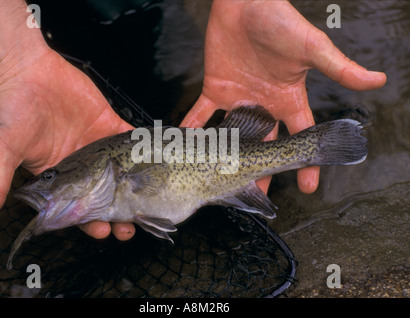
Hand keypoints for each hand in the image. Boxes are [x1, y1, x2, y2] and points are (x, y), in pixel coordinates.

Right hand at [0, 48, 135, 240]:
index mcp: (58, 178)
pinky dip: (145, 151)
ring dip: (136, 190)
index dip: (89, 223)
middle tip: (131, 226)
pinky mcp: (109, 124)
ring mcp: (98, 146)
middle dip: (118, 214)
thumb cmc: (13, 110)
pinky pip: (131, 140)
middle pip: (104, 197)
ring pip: (123, 174)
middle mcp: (81, 166)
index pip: (76, 208)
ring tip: (148, 204)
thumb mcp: (4, 150)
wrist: (28, 71)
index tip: (104, 232)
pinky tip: (157, 164)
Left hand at [180, 0, 385, 193]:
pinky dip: (193, 128)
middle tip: (257, 193)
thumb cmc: (280, 21)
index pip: (301, 136)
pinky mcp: (215, 89)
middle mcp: (264, 104)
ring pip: (233, 136)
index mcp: (288, 99)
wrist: (245, 2)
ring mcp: (238, 99)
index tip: (307, 185)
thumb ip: (339, 68)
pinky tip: (187, 146)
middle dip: (261, 169)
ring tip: (221, 179)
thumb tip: (377, 80)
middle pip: (264, 145)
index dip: (305, 161)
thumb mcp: (312, 48)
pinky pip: (202, 114)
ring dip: (227, 157)